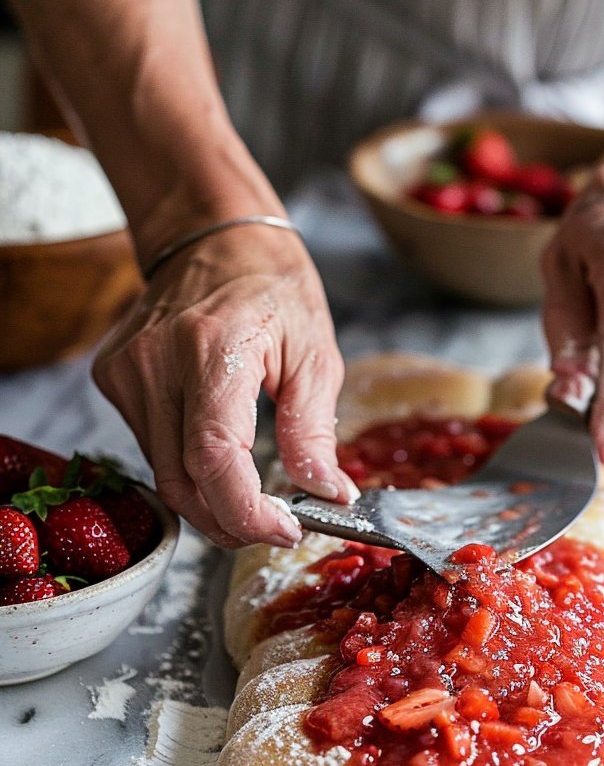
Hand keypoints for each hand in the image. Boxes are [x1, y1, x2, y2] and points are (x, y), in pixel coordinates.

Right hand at [93, 223, 356, 547]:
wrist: (212, 235)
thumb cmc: (272, 287)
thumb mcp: (315, 354)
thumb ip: (314, 432)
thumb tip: (327, 495)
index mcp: (212, 349)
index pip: (214, 458)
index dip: (247, 512)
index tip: (284, 530)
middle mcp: (156, 361)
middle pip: (183, 482)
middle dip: (230, 521)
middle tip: (274, 527)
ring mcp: (126, 371)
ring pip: (163, 474)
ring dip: (210, 500)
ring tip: (253, 495)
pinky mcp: (113, 379)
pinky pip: (150, 449)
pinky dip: (188, 467)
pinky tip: (218, 452)